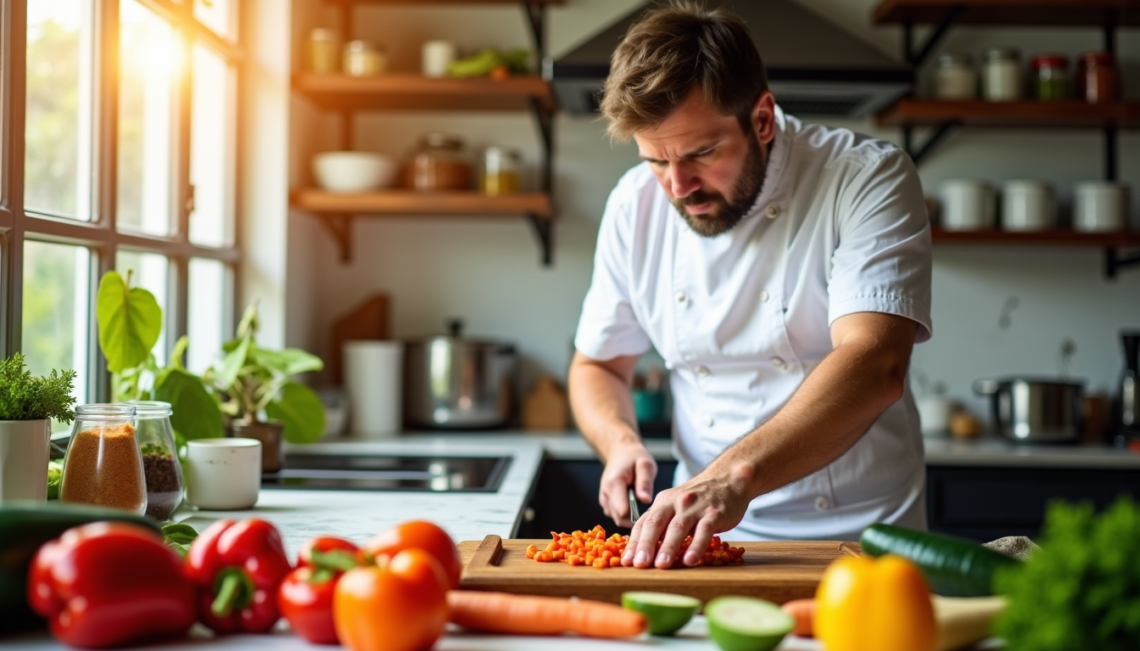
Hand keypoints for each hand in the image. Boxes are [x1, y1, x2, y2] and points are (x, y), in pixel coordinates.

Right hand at [599, 442, 656, 527]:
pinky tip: (634, 505)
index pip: (622, 510)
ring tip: (641, 505)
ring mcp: (604, 499)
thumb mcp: (646, 464)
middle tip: (648, 510)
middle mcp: (606, 493)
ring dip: (630, 517)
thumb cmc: (634, 458)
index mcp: (614, 483)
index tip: (648, 514)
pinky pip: (615, 516)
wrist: (621, 452)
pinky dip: (625, 515)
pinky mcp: (606, 503)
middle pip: (620, 517)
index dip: (636, 516)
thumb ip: (645, 482)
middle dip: (635, 518)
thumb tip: (645, 500)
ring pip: (617, 518)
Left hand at [622, 465, 751, 568]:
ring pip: (678, 528)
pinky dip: (696, 546)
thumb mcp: (675, 504)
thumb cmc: (698, 498)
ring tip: (661, 565)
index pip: (644, 523)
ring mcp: (695, 508)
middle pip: (656, 524)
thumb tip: (642, 550)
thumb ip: (661, 523)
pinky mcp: (714, 514)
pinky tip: (690, 560)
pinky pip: (704, 531)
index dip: (633, 542)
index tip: (626, 561)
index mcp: (662, 502)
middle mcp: (675, 502)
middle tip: (639, 564)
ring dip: (668, 548)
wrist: (727, 479)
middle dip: (645, 545)